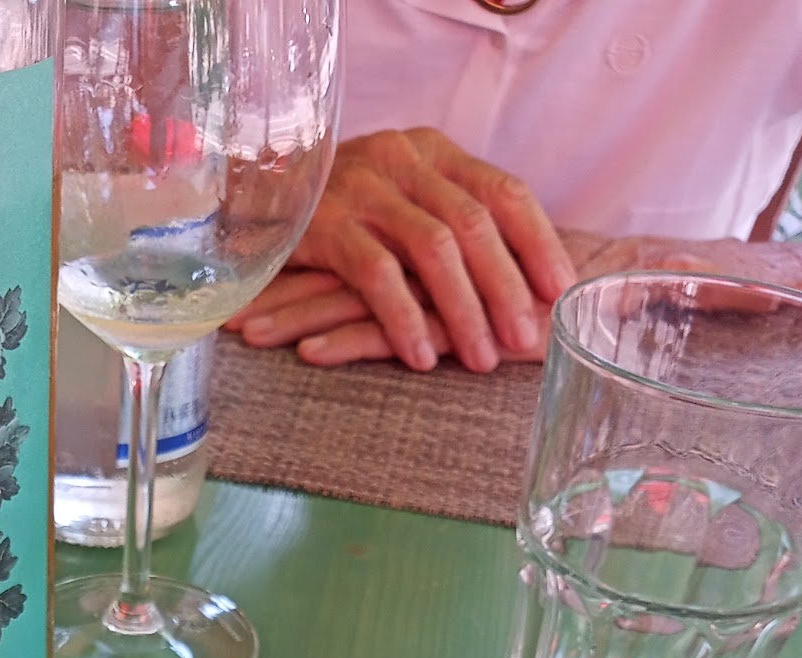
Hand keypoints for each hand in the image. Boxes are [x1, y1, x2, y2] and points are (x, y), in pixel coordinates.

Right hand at [227, 128, 575, 372]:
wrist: (240, 198)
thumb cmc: (325, 216)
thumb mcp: (392, 202)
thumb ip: (440, 221)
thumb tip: (507, 280)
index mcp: (430, 152)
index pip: (504, 191)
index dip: (538, 243)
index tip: (561, 292)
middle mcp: (402, 161)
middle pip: (476, 223)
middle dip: (507, 287)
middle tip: (526, 341)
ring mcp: (362, 190)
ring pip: (434, 249)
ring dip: (464, 310)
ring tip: (481, 361)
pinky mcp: (324, 227)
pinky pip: (377, 276)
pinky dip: (405, 319)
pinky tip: (421, 359)